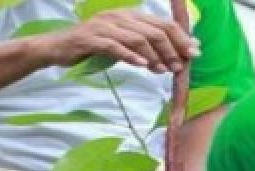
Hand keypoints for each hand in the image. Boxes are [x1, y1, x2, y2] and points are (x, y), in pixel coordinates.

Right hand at [37, 10, 199, 72]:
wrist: (59, 47)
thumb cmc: (95, 47)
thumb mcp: (124, 44)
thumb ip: (147, 47)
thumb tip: (175, 56)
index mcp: (130, 15)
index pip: (163, 23)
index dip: (181, 38)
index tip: (195, 53)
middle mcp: (119, 16)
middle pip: (154, 30)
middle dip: (172, 49)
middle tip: (180, 67)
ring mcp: (105, 26)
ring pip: (138, 39)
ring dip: (155, 56)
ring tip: (163, 70)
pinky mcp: (92, 39)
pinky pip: (116, 47)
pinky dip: (131, 56)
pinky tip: (143, 66)